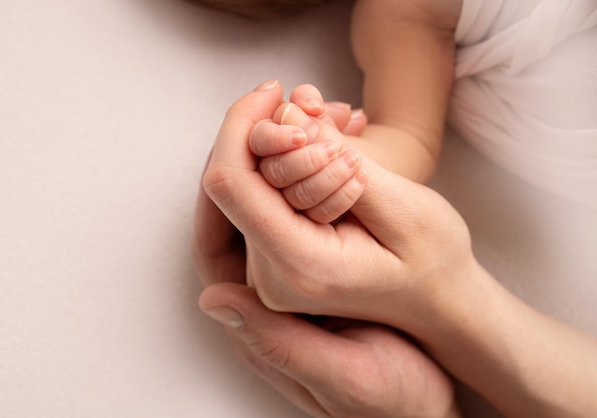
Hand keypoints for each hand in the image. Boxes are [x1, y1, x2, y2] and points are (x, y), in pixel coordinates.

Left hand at [192, 80, 459, 417]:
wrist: (430, 400)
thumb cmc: (392, 398)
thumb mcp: (345, 378)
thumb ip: (277, 343)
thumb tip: (212, 300)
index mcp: (263, 307)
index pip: (222, 223)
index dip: (230, 160)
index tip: (254, 112)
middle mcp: (265, 284)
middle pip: (237, 199)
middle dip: (252, 144)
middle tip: (276, 99)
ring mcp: (289, 269)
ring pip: (268, 193)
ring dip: (284, 148)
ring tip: (309, 111)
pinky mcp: (314, 261)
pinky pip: (298, 202)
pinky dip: (312, 165)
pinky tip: (335, 140)